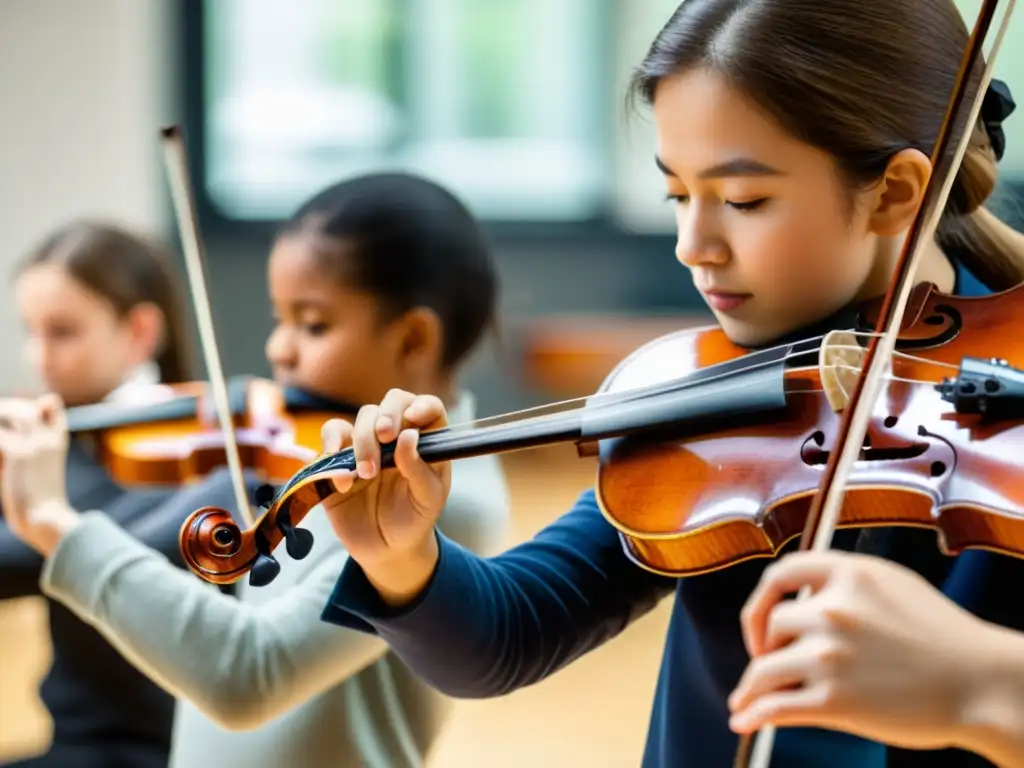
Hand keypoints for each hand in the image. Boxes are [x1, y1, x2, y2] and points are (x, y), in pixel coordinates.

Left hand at [0, 394, 78, 555]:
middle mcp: (48, 436)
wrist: (46, 517)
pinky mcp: (17, 452)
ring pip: (12, 411)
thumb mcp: (41, 470)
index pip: (51, 403)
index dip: (33, 404)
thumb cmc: (41, 500)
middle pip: (26, 405)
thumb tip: (9, 448)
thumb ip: (28, 452)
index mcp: (58, 439)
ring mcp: (33, 442)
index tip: (15, 416)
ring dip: (1, 417)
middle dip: (7, 409)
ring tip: (0, 443)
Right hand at [319, 389, 450, 604]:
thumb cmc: (414, 518)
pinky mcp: (338, 458)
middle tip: (386, 437)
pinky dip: (332, 449)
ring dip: (364, 440)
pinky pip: (331, 436)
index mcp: (425, 441)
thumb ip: (420, 470)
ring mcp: (367, 443)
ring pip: (362, 417)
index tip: (415, 418)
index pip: (428, 407)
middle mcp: (397, 436)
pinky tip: (344, 480)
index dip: (423, 405)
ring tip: (367, 474)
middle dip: (388, 415)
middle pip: (393, 401)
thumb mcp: (428, 500)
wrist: (385, 548)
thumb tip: (408, 437)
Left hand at [728, 550, 998, 751]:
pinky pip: (775, 706)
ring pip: (765, 670)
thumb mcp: (894, 585)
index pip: (780, 574)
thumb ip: (846, 584)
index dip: (762, 599)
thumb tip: (800, 597)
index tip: (762, 622)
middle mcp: (834, 610)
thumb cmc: (943, 637)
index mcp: (849, 574)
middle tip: (771, 667)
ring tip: (743, 700)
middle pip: (773, 626)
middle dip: (768, 649)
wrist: (982, 684)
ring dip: (749, 688)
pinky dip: (752, 714)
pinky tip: (743, 719)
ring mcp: (830, 656)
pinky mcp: (834, 701)